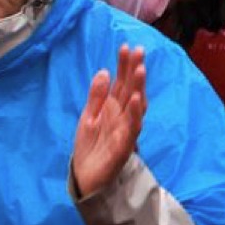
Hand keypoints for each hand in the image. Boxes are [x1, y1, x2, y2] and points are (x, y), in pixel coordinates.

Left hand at [71, 45, 146, 197]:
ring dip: (138, 88)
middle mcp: (123, 117)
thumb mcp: (88, 117)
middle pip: (131, 90)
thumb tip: (103, 71)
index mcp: (114, 108)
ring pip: (136, 106)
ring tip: (140, 70)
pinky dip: (134, 114)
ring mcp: (125, 130)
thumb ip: (96, 96)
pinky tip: (135, 99)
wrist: (85, 177)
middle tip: (139, 51)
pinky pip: (132, 128)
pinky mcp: (124, 146)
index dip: (124, 66)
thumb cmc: (89, 147)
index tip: (125, 47)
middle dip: (135, 71)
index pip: (121, 83)